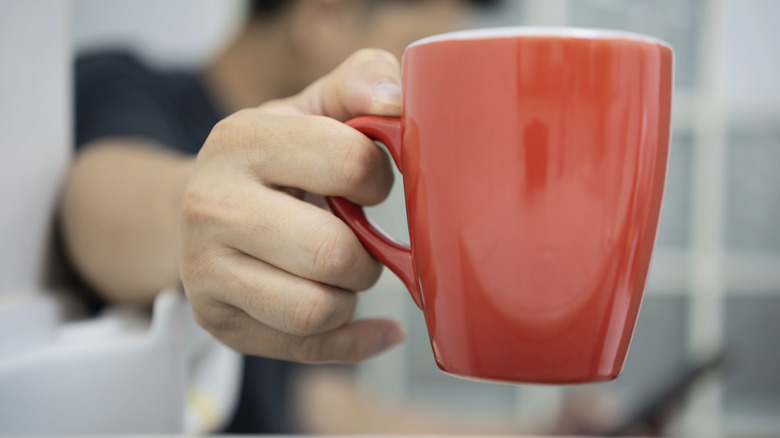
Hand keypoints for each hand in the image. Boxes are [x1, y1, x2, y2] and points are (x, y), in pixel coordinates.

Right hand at [179, 49, 405, 362]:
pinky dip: (354, 340)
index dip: (377, 179)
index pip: (350, 163)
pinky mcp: (218, 320)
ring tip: (338, 271)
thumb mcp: (310, 110)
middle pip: (332, 253)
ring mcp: (205, 270)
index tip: (366, 184)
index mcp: (241, 140)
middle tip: (356, 238)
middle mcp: (211, 206)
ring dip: (350, 294)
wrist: (201, 208)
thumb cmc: (273, 160)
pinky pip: (308, 349)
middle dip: (365, 252)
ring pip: (318, 311)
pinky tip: (369, 325)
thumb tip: (395, 99)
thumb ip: (359, 83)